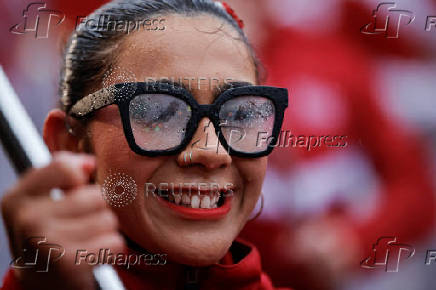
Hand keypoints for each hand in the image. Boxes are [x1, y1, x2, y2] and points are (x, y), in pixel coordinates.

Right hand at [1, 152, 124, 289]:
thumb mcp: (43, 196)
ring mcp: (47, 242)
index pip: (63, 167)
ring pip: (108, 219)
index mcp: (18, 197)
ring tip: (87, 238)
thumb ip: (64, 171)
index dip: (80, 178)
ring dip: (105, 229)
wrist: (42, 278)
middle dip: (98, 208)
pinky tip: (93, 252)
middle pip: (96, 195)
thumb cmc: (49, 230)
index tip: (75, 190)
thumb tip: (89, 162)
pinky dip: (111, 248)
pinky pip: (114, 242)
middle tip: (82, 222)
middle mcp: (28, 219)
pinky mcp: (69, 264)